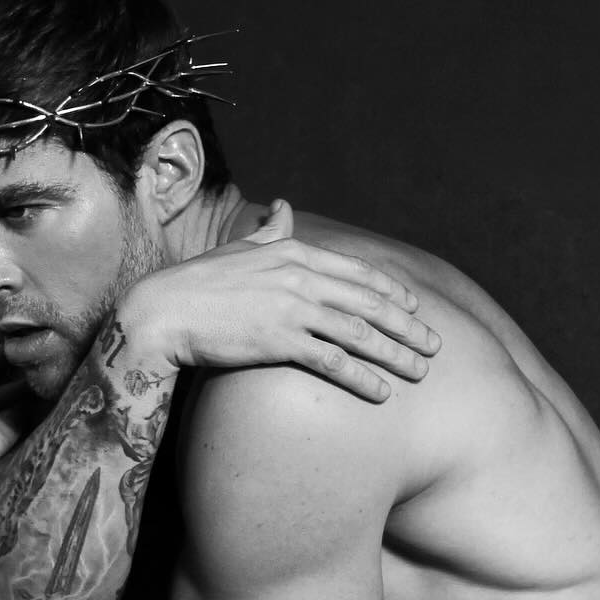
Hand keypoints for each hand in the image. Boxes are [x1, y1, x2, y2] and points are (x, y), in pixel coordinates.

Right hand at [117, 200, 440, 402]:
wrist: (164, 312)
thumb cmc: (199, 284)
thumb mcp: (239, 248)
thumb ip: (269, 231)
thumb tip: (282, 206)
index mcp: (295, 252)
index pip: (358, 272)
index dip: (393, 292)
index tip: (417, 308)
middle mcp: (300, 277)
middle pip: (369, 303)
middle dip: (408, 326)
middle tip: (435, 346)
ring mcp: (292, 309)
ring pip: (359, 333)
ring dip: (396, 354)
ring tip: (421, 373)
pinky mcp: (280, 342)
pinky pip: (332, 362)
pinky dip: (362, 378)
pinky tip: (382, 393)